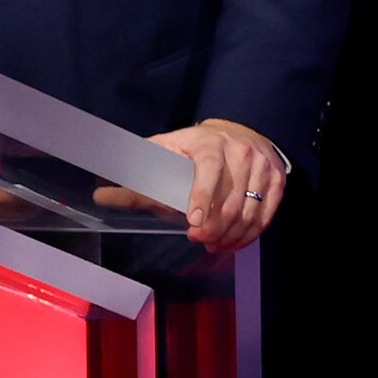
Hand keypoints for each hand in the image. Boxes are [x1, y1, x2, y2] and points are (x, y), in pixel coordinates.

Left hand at [122, 118, 288, 252]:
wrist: (238, 133)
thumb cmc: (195, 147)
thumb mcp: (165, 152)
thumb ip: (136, 177)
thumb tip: (100, 195)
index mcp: (209, 143)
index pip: (209, 170)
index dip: (202, 197)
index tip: (193, 222)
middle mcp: (240, 151)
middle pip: (231, 199)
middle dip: (215, 227)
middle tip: (199, 239)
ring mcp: (262, 165)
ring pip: (250, 211)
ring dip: (232, 235)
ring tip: (214, 244)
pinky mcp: (277, 179)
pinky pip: (267, 214)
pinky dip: (251, 233)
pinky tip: (234, 242)